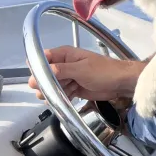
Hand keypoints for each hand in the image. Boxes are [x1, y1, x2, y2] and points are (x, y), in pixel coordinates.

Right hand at [27, 45, 145, 102]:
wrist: (120, 83)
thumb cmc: (103, 71)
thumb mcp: (81, 69)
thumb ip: (61, 70)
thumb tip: (43, 71)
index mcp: (66, 54)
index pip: (44, 57)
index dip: (37, 68)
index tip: (35, 80)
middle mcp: (65, 65)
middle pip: (45, 74)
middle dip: (44, 84)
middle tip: (47, 92)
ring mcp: (69, 77)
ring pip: (52, 86)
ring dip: (53, 92)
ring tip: (59, 96)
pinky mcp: (74, 88)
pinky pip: (61, 93)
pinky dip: (60, 98)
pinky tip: (64, 101)